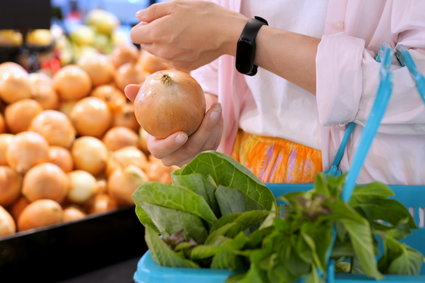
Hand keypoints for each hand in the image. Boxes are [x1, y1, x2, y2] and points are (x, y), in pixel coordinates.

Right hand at [125, 84, 222, 166]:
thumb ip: (141, 94)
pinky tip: (218, 110)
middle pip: (188, 152)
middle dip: (200, 135)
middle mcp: (174, 157)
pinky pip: (214, 142)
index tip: (182, 134)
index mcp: (158, 147)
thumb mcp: (153, 99)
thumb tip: (128, 88)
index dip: (170, 146)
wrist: (183, 114)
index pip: (160, 151)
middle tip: (207, 116)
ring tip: (215, 107)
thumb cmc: (163, 106)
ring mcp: (191, 158)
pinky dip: (217, 126)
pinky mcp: (206, 154)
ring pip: (205, 147)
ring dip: (212, 127)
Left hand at [130, 0, 246, 70]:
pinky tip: (188, 44)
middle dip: (152, 36)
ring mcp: (173, 61)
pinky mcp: (184, 67)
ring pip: (158, 54)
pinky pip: (172, 60)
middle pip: (145, 45)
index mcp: (156, 33)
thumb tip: (139, 17)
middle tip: (170, 26)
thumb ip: (153, 12)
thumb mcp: (176, 5)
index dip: (142, 27)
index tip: (154, 22)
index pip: (134, 35)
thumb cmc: (202, 15)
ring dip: (163, 45)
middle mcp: (162, 51)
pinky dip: (175, 53)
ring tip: (181, 34)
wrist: (226, 33)